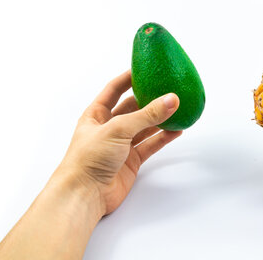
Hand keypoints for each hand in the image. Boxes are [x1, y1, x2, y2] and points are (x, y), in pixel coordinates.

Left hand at [58, 70, 181, 214]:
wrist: (84, 194)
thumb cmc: (88, 159)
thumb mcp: (118, 129)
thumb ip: (147, 115)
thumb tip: (171, 99)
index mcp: (96, 114)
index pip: (114, 89)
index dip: (129, 78)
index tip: (145, 68)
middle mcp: (109, 127)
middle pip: (133, 108)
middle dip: (150, 99)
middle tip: (168, 89)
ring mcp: (121, 145)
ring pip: (144, 127)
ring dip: (160, 119)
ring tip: (178, 108)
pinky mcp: (131, 161)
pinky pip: (150, 144)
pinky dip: (163, 138)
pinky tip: (176, 130)